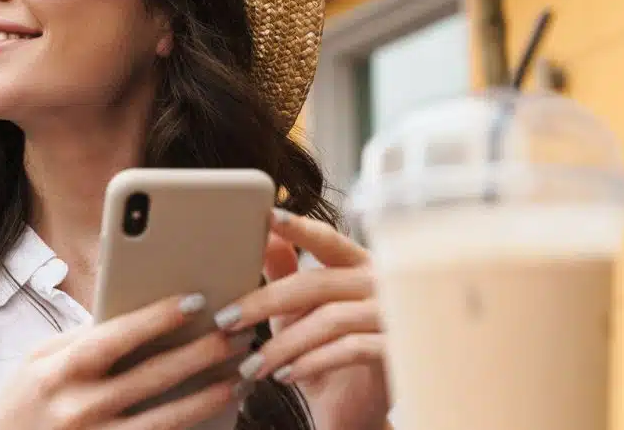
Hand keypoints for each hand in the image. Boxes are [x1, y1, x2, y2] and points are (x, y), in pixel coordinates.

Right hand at [0, 293, 247, 429]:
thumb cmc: (21, 406)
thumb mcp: (38, 363)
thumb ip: (83, 340)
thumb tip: (136, 315)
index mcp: (59, 370)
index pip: (118, 336)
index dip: (159, 317)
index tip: (196, 299)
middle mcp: (78, 407)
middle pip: (152, 376)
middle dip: (200, 353)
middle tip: (237, 333)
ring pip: (166, 420)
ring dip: (208, 397)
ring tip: (241, 377)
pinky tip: (218, 416)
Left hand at [212, 210, 389, 429]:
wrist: (351, 406)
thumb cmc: (326, 348)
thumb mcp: (298, 307)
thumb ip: (283, 268)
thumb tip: (261, 232)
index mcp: (357, 263)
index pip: (327, 240)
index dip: (299, 228)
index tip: (268, 216)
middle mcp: (381, 283)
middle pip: (317, 283)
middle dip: (264, 302)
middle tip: (227, 320)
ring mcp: (393, 316)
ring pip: (330, 320)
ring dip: (282, 345)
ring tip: (252, 365)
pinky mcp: (397, 351)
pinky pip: (349, 350)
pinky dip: (311, 363)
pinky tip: (285, 376)